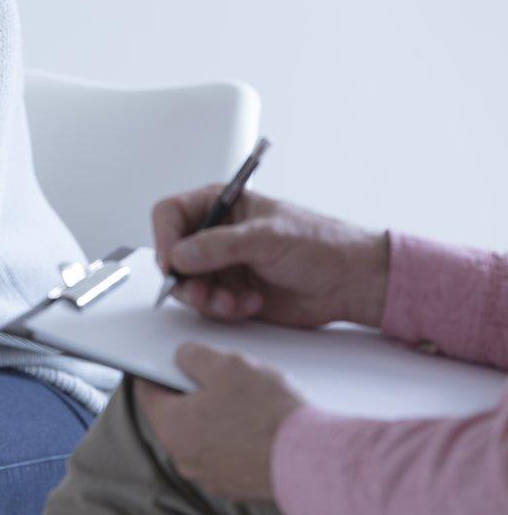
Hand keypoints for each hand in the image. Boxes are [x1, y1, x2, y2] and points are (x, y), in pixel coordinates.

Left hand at [135, 343, 304, 500]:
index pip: (147, 392)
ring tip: (246, 400)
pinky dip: (236, 439)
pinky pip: (227, 454)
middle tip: (219, 376)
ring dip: (217, 417)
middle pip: (177, 414)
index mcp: (171, 426)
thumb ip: (195, 356)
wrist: (312, 461)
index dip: (155, 370)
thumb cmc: (267, 414)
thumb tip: (183, 356)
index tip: (164, 361)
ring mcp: (209, 475)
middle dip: (193, 393)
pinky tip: (259, 425)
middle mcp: (183, 457)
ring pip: (204, 435)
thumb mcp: (227, 365)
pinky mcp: (235, 486)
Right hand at [152, 185, 389, 327]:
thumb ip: (220, 245)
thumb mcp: (268, 236)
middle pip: (172, 254)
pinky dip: (224, 309)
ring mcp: (222, 265)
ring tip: (231, 302)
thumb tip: (180, 254)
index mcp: (222, 205)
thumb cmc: (322, 244)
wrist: (350, 282)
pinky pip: (207, 305)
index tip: (171, 261)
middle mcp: (216, 234)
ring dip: (205, 298)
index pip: (171, 214)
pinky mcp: (231, 292)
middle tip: (199, 291)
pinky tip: (251, 303)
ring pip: (186, 285)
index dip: (164, 237)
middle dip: (184, 278)